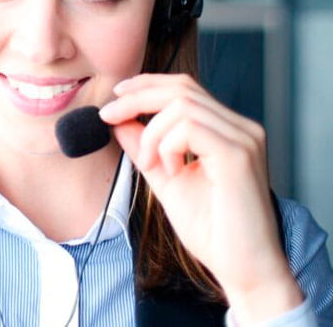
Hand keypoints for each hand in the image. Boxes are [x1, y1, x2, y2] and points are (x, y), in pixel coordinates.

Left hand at [99, 74, 302, 323]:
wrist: (241, 266)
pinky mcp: (238, 154)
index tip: (116, 96)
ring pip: (181, 105)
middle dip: (137, 97)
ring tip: (151, 166)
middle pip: (181, 88)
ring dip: (151, 134)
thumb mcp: (166, 179)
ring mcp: (243, 138)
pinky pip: (189, 127)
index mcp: (227, 130)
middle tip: (108, 117)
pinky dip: (167, 145)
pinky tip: (169, 171)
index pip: (185, 88)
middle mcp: (240, 128)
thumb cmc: (212, 229)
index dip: (147, 84)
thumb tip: (119, 122)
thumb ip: (145, 148)